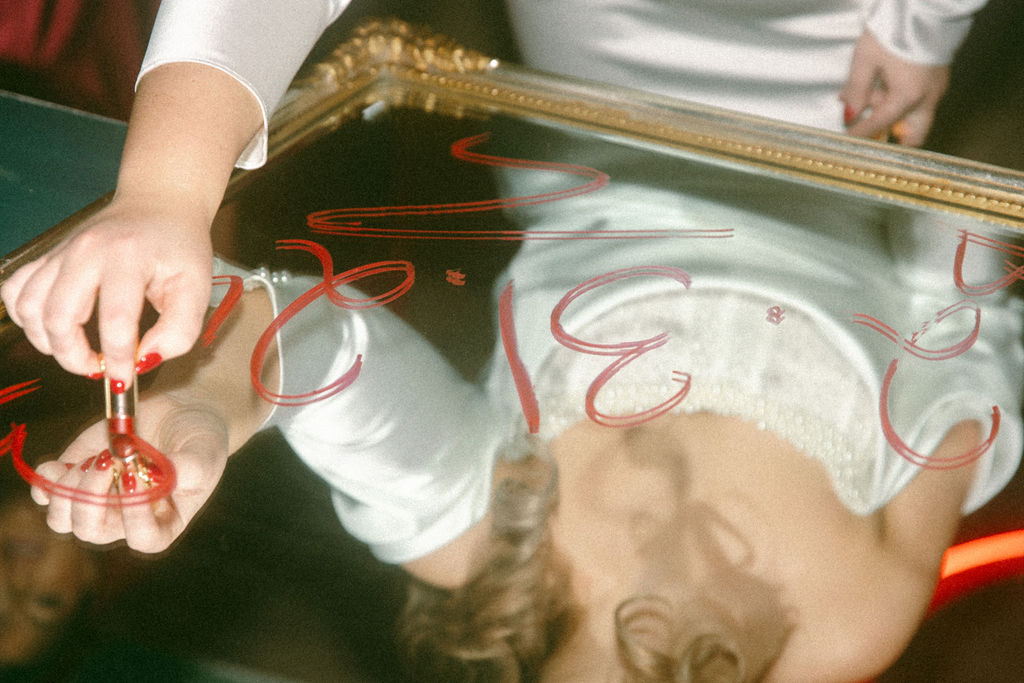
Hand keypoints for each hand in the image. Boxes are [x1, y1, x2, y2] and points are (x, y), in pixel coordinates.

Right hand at [1, 194, 213, 385]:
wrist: (159, 203)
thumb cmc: (179, 246)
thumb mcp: (196, 287)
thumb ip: (179, 330)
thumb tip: (145, 359)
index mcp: (128, 256)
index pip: (115, 320)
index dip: (117, 359)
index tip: (126, 378)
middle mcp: (86, 251)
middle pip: (60, 318)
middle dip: (76, 357)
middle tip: (100, 370)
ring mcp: (61, 251)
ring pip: (29, 307)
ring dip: (48, 342)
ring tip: (80, 352)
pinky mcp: (47, 256)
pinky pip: (15, 291)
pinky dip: (26, 318)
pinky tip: (53, 328)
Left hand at [29, 399, 229, 552]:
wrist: (181, 412)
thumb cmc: (201, 439)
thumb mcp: (205, 453)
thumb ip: (189, 469)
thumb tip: (160, 477)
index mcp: (162, 523)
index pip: (143, 538)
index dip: (134, 518)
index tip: (136, 480)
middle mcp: (125, 519)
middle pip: (91, 530)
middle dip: (91, 496)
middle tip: (109, 460)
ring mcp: (98, 499)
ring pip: (62, 519)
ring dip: (68, 490)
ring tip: (96, 458)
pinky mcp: (77, 476)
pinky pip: (46, 494)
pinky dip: (47, 480)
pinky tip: (60, 463)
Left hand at [840, 31, 949, 145]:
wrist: (927, 6)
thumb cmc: (896, 29)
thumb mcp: (866, 59)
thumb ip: (857, 90)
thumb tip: (850, 113)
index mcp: (908, 96)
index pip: (880, 123)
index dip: (861, 131)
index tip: (849, 136)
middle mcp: (927, 97)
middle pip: (915, 135)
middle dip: (893, 137)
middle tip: (871, 127)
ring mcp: (937, 88)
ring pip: (916, 117)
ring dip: (893, 113)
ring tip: (870, 90)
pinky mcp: (939, 77)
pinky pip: (920, 99)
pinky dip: (902, 99)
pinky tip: (884, 81)